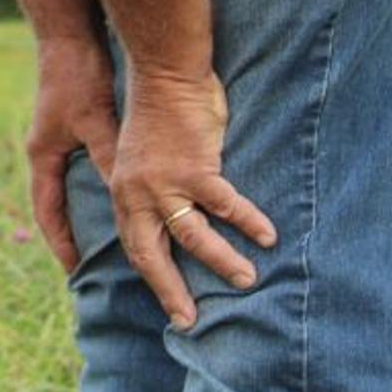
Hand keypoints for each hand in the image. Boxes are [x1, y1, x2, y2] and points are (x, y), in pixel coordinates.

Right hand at [25, 35, 120, 273]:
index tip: (75, 269)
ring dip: (80, 210)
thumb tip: (128, 198)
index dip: (60, 242)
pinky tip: (113, 195)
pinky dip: (90, 187)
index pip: (47, 212)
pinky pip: (77, 168)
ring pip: (67, 187)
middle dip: (70, 233)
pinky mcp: (69, 127)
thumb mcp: (97, 122)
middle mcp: (45, 152)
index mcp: (43, 156)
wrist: (69, 37)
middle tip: (89, 262)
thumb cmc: (79, 78)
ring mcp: (55, 139)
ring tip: (103, 237)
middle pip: (54, 203)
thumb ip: (110, 159)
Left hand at [110, 68, 276, 329]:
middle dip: (170, 290)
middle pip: (152, 253)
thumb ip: (151, 187)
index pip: (134, 244)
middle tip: (188, 319)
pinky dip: (248, 222)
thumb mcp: (140, 156)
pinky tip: (267, 236)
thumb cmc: (159, 111)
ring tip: (246, 280)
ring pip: (193, 237)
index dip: (151, 274)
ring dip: (221, 262)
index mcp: (123, 190)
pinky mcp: (194, 167)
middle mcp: (137, 192)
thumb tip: (173, 216)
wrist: (164, 72)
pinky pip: (226, 205)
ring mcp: (164, 182)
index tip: (167, 301)